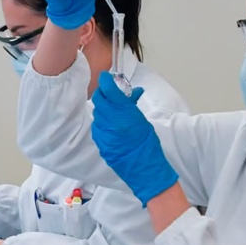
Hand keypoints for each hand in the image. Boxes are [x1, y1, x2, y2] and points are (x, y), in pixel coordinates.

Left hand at [91, 71, 178, 205]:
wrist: (144, 167)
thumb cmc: (148, 143)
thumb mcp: (142, 120)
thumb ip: (133, 105)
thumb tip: (133, 92)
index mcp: (123, 113)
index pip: (108, 90)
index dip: (105, 81)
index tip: (105, 77)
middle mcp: (110, 121)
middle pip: (99, 100)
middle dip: (103, 94)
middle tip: (108, 92)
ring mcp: (103, 133)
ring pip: (97, 114)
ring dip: (103, 109)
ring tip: (112, 112)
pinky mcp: (100, 143)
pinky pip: (97, 127)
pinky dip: (102, 123)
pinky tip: (110, 126)